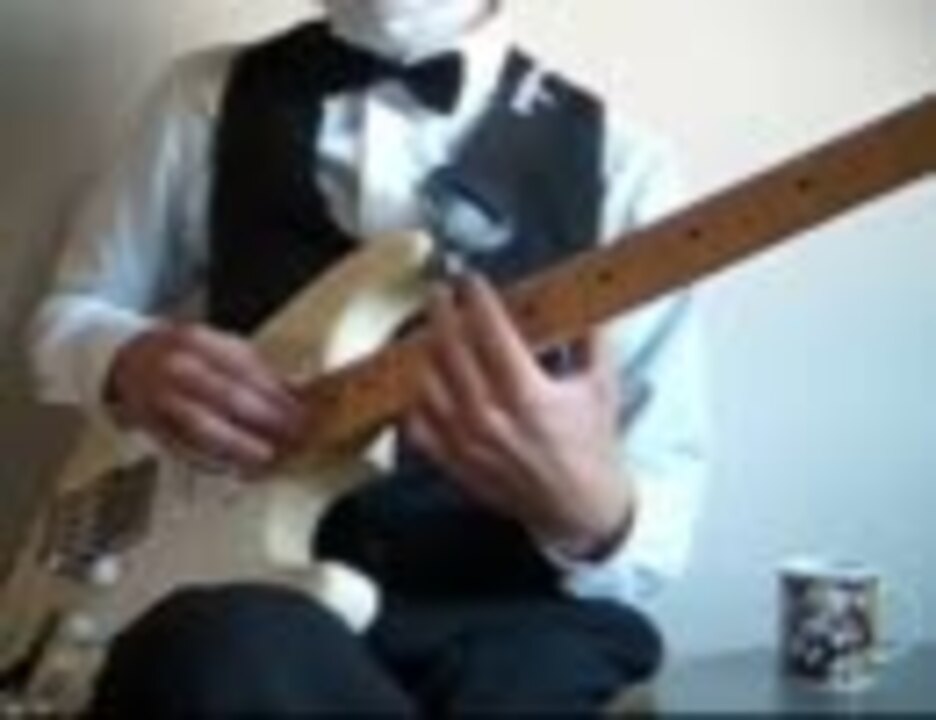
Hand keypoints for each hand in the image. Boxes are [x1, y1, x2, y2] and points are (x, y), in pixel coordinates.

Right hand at [106, 322, 302, 471]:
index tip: (301, 413)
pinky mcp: (150, 426)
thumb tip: (298, 393)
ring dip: (238, 445)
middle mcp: (175, 367)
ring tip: (267, 456)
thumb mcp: (218, 348)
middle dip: (264, 420)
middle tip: (294, 437)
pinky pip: (183, 448)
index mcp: (197, 341)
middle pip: (225, 397)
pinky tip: (236, 467)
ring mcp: (158, 398)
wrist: (127, 359)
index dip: (276, 394)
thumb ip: (255, 368)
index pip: (244, 369)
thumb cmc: (186, 355)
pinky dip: (213, 460)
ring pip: (202, 427)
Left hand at [406, 274, 635, 558]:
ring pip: (428, 385)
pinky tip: (423, 381)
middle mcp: (491, 419)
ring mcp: (467, 444)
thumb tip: (580, 298)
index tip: (471, 280)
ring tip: (429, 331)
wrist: (580, 509)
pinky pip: (419, 426)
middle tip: (438, 292)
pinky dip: (416, 400)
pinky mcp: (455, 464)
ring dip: (426, 352)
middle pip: (451, 352)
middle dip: (441, 314)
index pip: (492, 334)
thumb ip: (591, 339)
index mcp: (529, 397)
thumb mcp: (602, 387)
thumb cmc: (592, 446)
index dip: (478, 301)